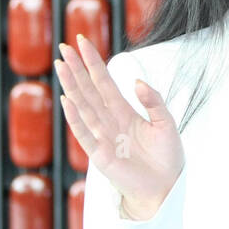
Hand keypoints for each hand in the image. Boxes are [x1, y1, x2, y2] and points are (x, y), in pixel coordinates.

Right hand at [55, 35, 183, 219]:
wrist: (166, 187)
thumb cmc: (166, 157)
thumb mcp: (166, 124)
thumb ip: (154, 102)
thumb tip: (137, 82)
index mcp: (124, 112)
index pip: (104, 82)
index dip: (94, 62)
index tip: (82, 41)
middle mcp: (109, 121)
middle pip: (89, 90)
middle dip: (77, 69)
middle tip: (64, 47)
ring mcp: (102, 137)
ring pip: (84, 107)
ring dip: (72, 87)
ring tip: (62, 66)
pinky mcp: (100, 155)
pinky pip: (85, 134)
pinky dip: (76, 118)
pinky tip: (67, 101)